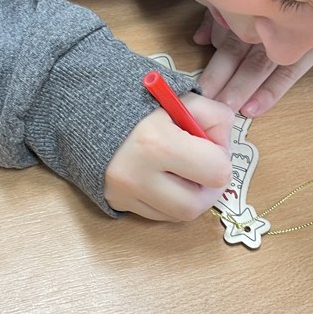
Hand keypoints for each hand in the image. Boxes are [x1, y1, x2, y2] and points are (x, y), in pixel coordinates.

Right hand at [104, 93, 233, 221]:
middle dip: (209, 187)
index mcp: (158, 143)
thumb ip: (215, 118)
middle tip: (204, 167)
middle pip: (196, 204)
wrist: (87, 108)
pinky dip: (170, 201)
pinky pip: (158, 215)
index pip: (217, 172)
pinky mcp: (117, 202)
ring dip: (190, 196)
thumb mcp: (181, 98)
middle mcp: (138, 175)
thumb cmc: (139, 101)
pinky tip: (164, 178)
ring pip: (178, 215)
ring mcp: (125, 193)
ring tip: (184, 171)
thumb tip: (225, 147)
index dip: (222, 158)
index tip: (211, 144)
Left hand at [193, 10, 312, 116]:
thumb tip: (199, 40)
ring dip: (242, 89)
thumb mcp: (242, 6)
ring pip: (258, 66)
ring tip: (229, 108)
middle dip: (222, 80)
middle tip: (208, 102)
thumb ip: (217, 20)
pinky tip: (254, 109)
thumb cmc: (273, 8)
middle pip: (237, 54)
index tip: (199, 88)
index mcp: (246, 15)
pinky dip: (270, 92)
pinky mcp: (306, 53)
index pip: (225, 40)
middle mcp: (263, 27)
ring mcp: (285, 40)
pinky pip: (287, 75)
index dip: (213, 66)